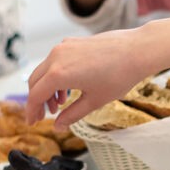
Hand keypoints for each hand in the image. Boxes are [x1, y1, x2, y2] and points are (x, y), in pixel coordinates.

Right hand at [27, 15, 169, 129]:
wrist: (138, 51)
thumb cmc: (119, 76)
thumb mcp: (94, 101)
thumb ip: (72, 115)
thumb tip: (58, 126)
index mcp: (58, 74)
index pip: (35, 96)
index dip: (32, 111)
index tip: (33, 122)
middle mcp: (56, 57)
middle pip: (35, 81)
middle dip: (37, 100)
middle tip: (43, 116)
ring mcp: (64, 47)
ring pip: (45, 70)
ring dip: (47, 88)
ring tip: (60, 104)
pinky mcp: (72, 42)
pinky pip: (56, 61)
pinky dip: (56, 76)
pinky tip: (69, 87)